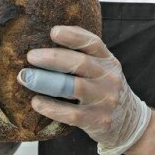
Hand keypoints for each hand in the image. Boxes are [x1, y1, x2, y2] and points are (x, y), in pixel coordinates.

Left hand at [18, 26, 150, 154]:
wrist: (129, 123)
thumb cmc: (105, 90)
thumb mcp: (103, 70)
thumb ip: (84, 58)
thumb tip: (44, 46)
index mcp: (108, 60)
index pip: (92, 43)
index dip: (73, 35)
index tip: (53, 31)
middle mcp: (108, 77)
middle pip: (79, 63)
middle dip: (52, 58)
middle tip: (31, 56)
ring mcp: (104, 99)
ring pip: (72, 87)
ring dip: (46, 81)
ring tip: (26, 78)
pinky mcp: (97, 120)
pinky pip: (70, 113)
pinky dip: (51, 107)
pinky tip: (36, 102)